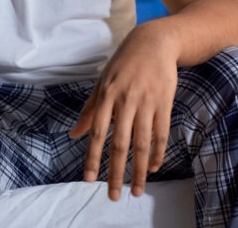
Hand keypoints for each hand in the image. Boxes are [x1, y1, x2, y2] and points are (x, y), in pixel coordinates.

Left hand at [68, 27, 178, 199]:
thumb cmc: (124, 63)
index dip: (93, 157)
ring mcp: (147, 102)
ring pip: (142, 143)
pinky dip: (158, 153)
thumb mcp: (103, 81)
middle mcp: (126, 100)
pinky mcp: (164, 102)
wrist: (154, 42)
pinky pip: (161, 133)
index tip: (89, 179)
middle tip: (113, 196)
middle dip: (116, 172)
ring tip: (137, 190)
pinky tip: (153, 167)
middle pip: (120, 143)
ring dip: (140, 170)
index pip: (98, 133)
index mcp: (107, 95)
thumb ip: (89, 109)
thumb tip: (73, 135)